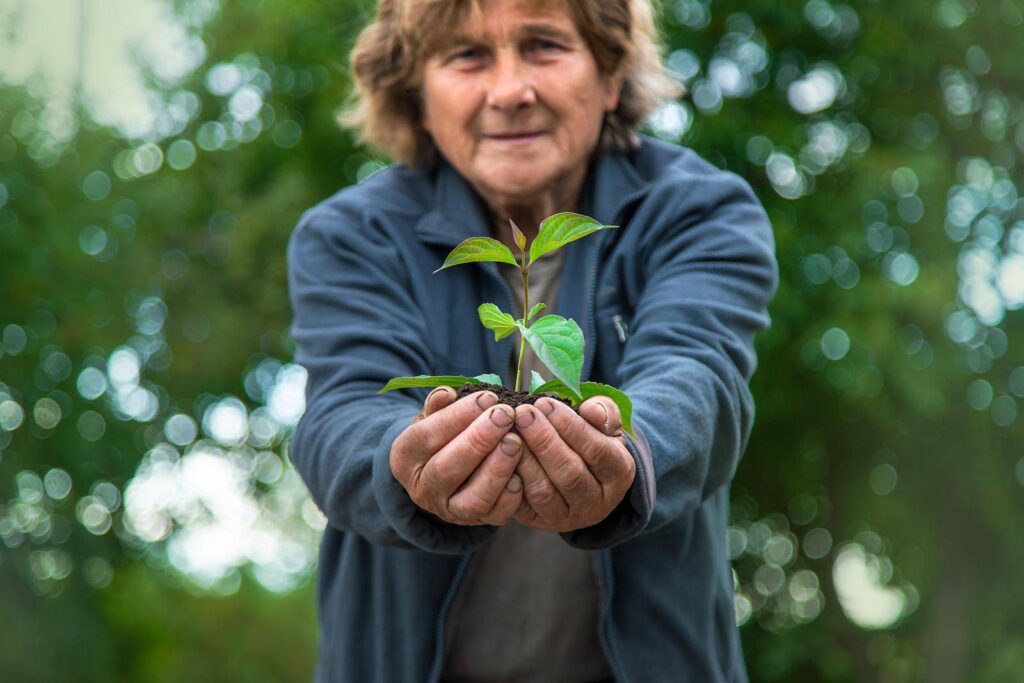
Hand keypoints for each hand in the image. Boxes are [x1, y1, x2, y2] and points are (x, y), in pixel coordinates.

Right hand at [391, 387, 524, 525]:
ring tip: (516, 440)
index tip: (487, 397)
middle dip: (479, 440)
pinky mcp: (477, 522)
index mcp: (405, 457)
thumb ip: (438, 404)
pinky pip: (495, 515)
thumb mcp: (432, 416)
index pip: (426, 436)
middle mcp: (422, 489)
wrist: (445, 471)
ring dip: (497, 468)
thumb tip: (446, 394)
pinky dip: (511, 495)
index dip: (457, 416)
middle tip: (505, 415)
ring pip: (472, 499)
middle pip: (447, 468)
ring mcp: (449, 510)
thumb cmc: (442, 434)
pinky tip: (522, 471)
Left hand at [512, 397, 634, 532]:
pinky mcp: (540, 522)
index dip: (570, 426)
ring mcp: (568, 517)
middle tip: (522, 414)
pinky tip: (500, 454)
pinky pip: (521, 505)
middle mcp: (597, 502)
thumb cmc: (591, 440)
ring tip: (510, 432)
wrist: (581, 478)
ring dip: (524, 460)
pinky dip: (510, 479)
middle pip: (569, 474)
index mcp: (619, 473)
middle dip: (543, 440)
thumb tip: (592, 409)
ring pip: (544, 492)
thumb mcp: (605, 425)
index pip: (597, 451)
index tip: (545, 403)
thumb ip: (603, 412)